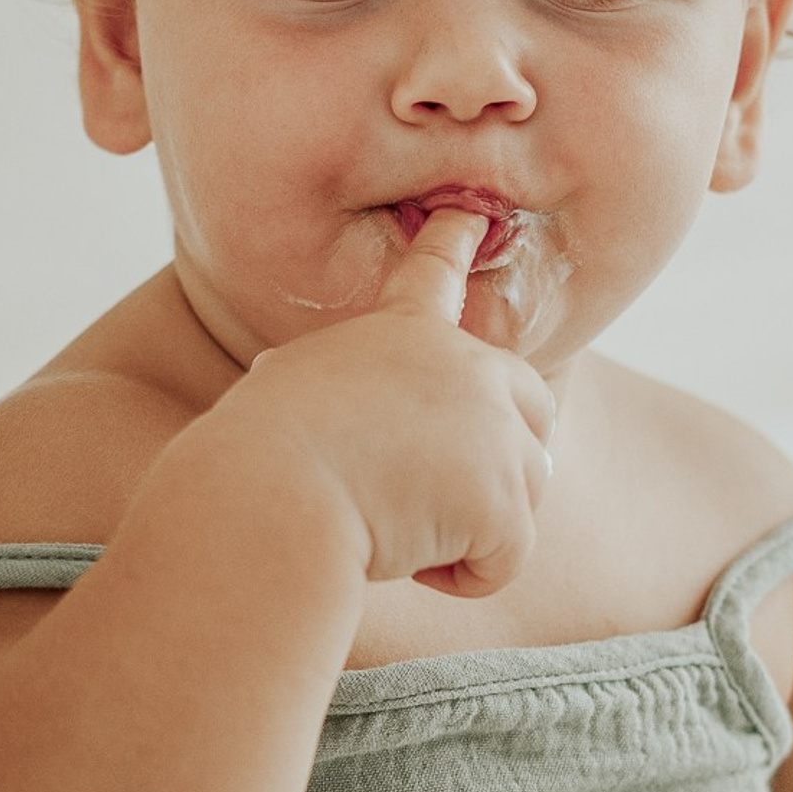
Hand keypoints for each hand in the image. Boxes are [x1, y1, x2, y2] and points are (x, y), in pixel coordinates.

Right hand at [216, 209, 556, 596]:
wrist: (269, 498)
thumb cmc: (257, 456)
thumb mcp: (287, 391)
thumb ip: (333, 387)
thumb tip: (280, 384)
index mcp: (402, 333)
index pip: (435, 272)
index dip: (457, 242)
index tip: (476, 214)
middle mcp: (466, 365)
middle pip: (535, 411)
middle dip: (500, 465)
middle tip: (429, 498)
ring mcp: (496, 429)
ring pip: (524, 496)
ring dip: (469, 529)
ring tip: (400, 528)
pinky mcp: (506, 498)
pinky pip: (505, 558)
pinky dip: (462, 577)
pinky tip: (410, 562)